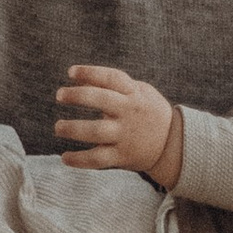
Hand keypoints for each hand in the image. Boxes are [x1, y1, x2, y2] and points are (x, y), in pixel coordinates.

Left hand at [55, 63, 182, 187]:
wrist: (174, 144)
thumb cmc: (150, 112)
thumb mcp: (141, 92)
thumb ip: (116, 85)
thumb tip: (83, 79)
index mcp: (134, 94)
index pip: (111, 78)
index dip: (90, 72)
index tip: (71, 73)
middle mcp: (129, 113)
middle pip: (101, 100)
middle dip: (77, 96)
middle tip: (60, 95)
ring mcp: (125, 136)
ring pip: (96, 131)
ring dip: (73, 129)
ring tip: (58, 127)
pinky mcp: (123, 156)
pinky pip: (98, 159)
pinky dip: (80, 160)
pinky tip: (65, 158)